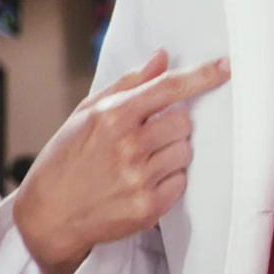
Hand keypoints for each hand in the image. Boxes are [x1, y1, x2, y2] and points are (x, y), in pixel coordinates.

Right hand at [12, 48, 230, 273]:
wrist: (48, 216)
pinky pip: (181, 182)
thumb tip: (162, 58)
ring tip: (140, 162)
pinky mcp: (148, 208)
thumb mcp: (87, 114)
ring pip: (185, 152)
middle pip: (184, 122)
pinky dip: (169, 180)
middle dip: (174, 125)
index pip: (169, 88)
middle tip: (150, 136)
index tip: (225, 67)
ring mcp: (139, 179)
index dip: (202, 76)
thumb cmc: (65, 160)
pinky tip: (141, 182)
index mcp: (113, 117)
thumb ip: (129, 84)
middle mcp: (128, 146)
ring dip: (171, 153)